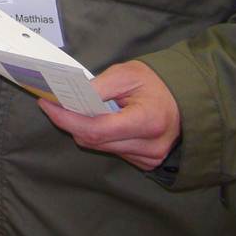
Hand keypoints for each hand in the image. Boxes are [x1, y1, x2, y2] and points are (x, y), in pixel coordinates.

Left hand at [37, 59, 180, 170]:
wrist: (188, 100)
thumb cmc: (158, 83)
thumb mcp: (128, 74)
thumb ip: (98, 86)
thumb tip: (69, 95)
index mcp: (148, 121)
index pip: (97, 128)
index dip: (67, 117)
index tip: (47, 103)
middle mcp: (149, 146)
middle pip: (94, 140)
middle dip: (69, 121)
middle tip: (52, 103)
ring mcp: (148, 158)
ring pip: (100, 147)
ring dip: (81, 128)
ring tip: (71, 108)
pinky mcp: (146, 162)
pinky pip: (111, 150)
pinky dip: (98, 135)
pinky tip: (94, 118)